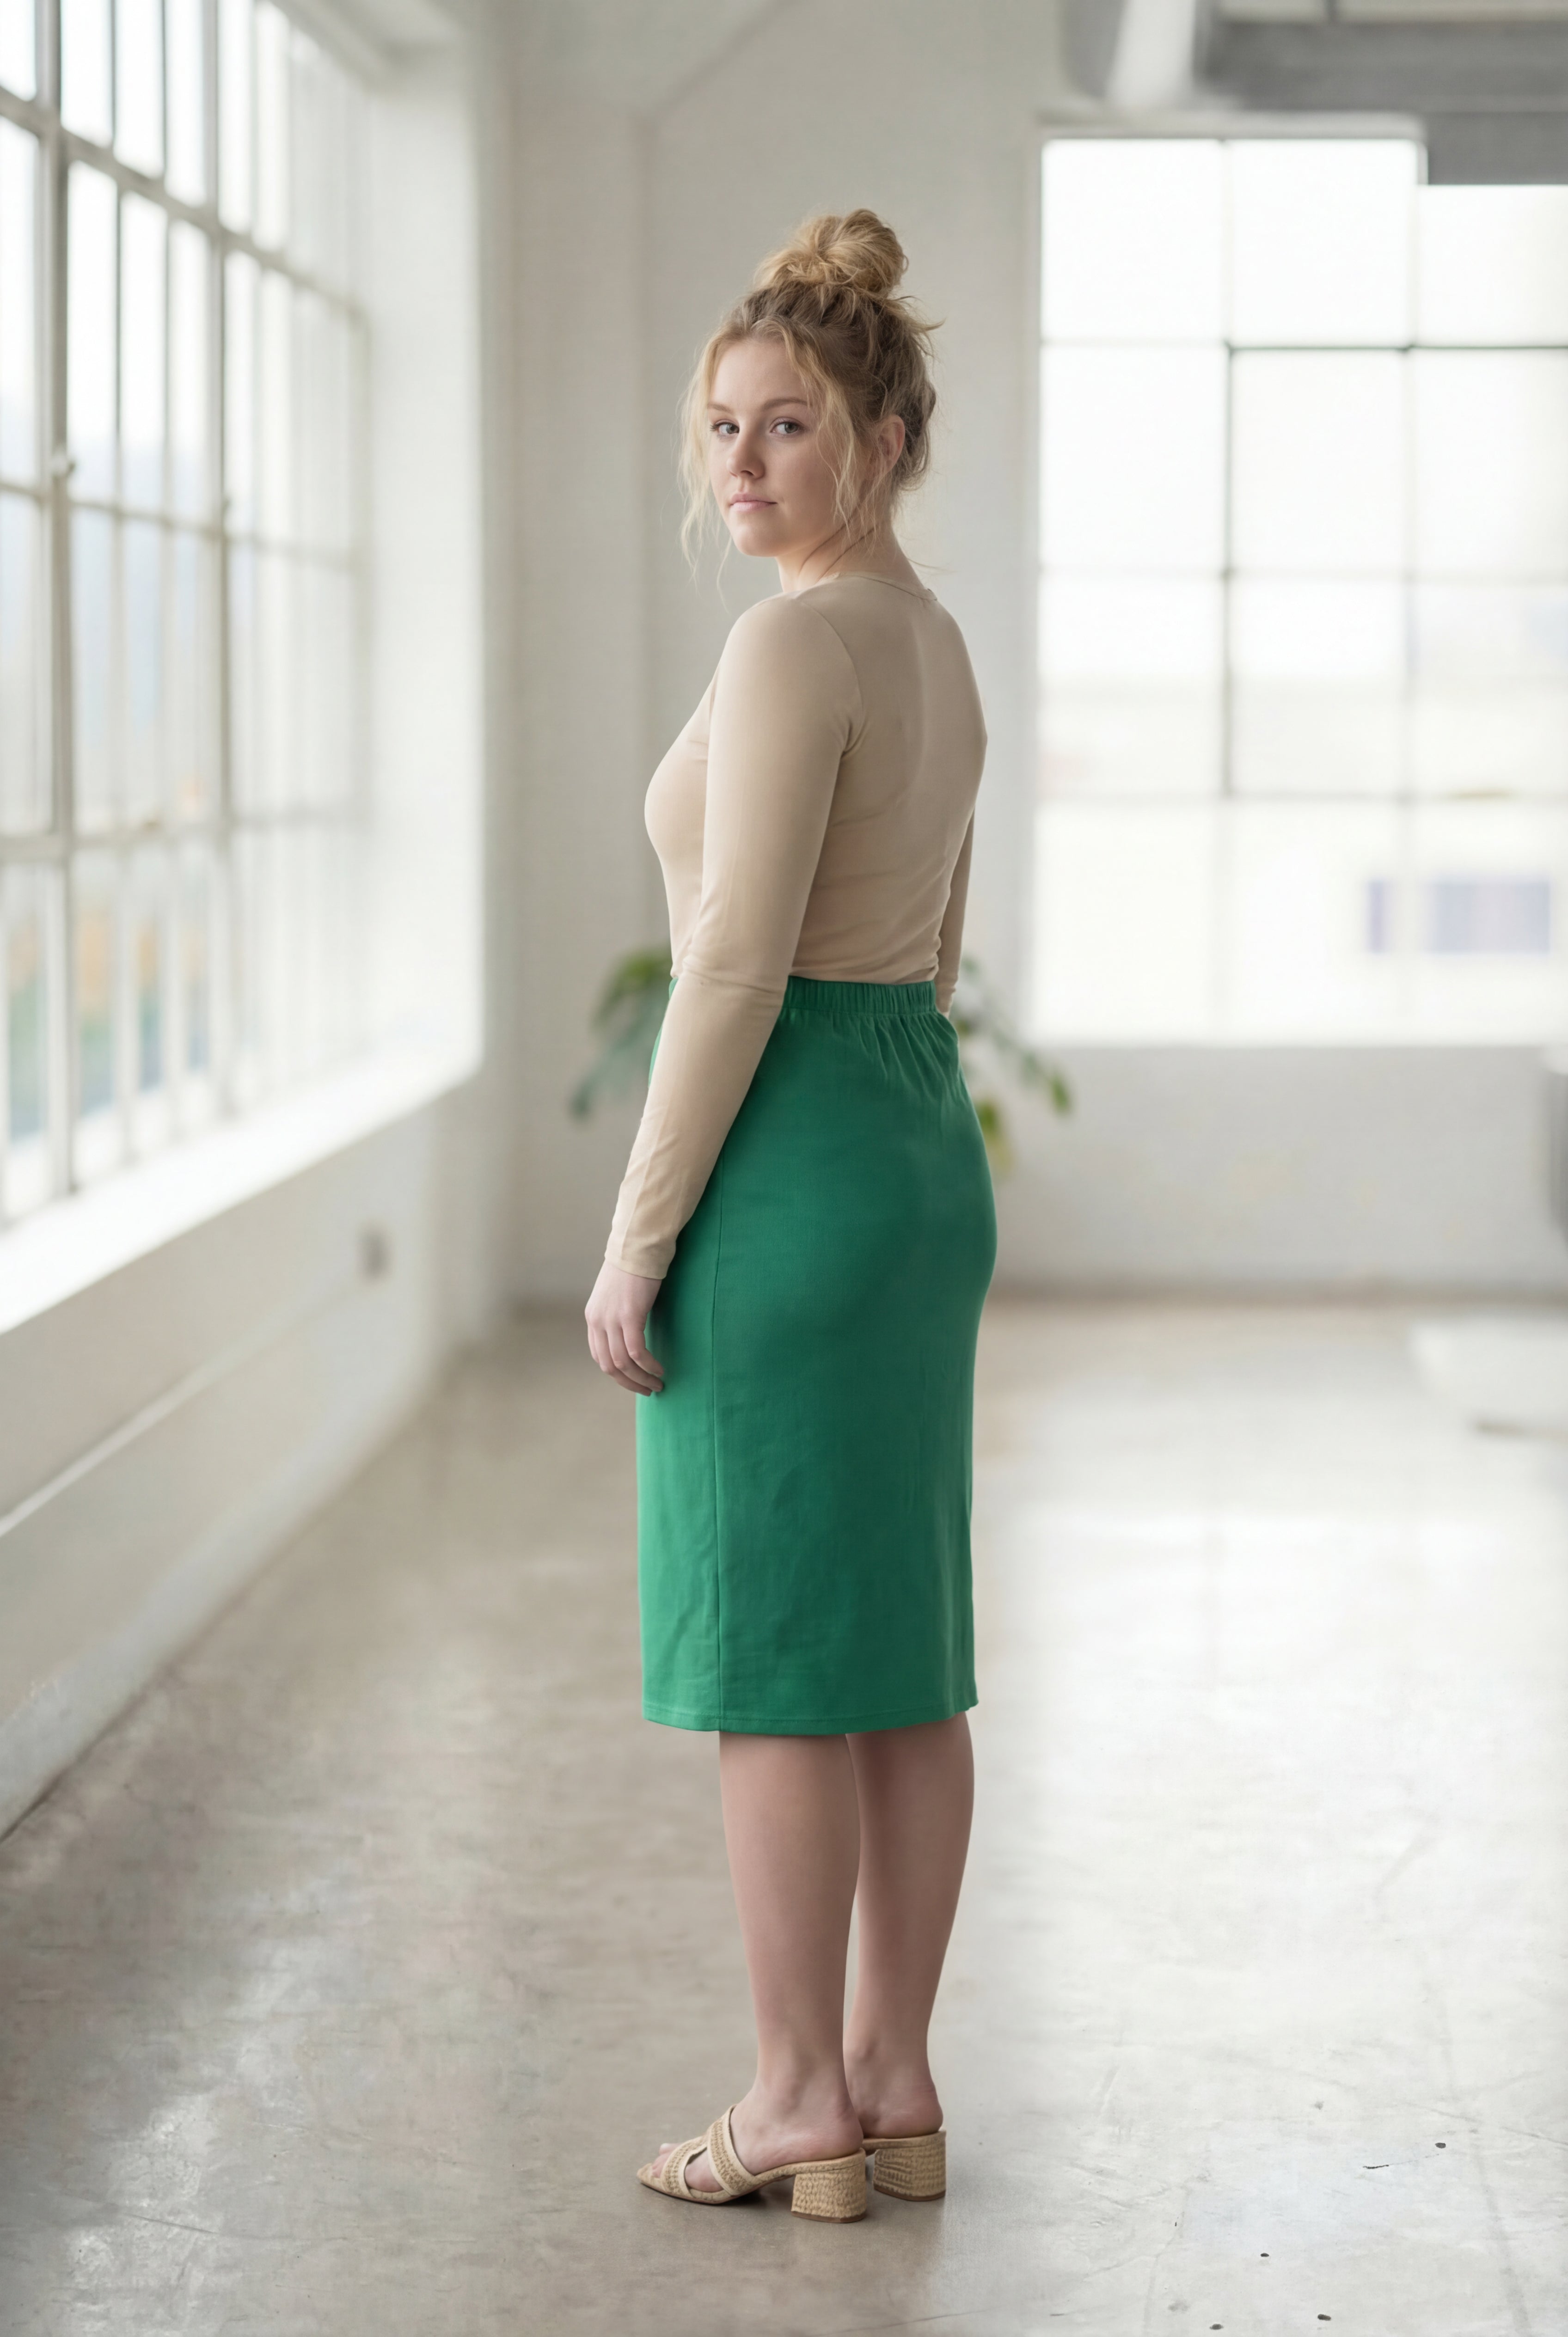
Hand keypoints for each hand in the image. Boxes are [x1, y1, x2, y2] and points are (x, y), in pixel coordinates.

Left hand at [585, 1262, 664, 1395]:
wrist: (638, 1246)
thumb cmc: (633, 1268)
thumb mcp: (616, 1296)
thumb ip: (617, 1316)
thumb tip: (630, 1334)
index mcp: (593, 1317)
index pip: (599, 1356)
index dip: (616, 1373)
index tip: (633, 1380)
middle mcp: (597, 1321)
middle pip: (608, 1365)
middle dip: (628, 1382)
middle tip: (647, 1389)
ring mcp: (611, 1319)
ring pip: (623, 1362)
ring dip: (641, 1378)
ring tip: (657, 1384)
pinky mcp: (629, 1316)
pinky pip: (637, 1352)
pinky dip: (648, 1365)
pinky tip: (659, 1369)